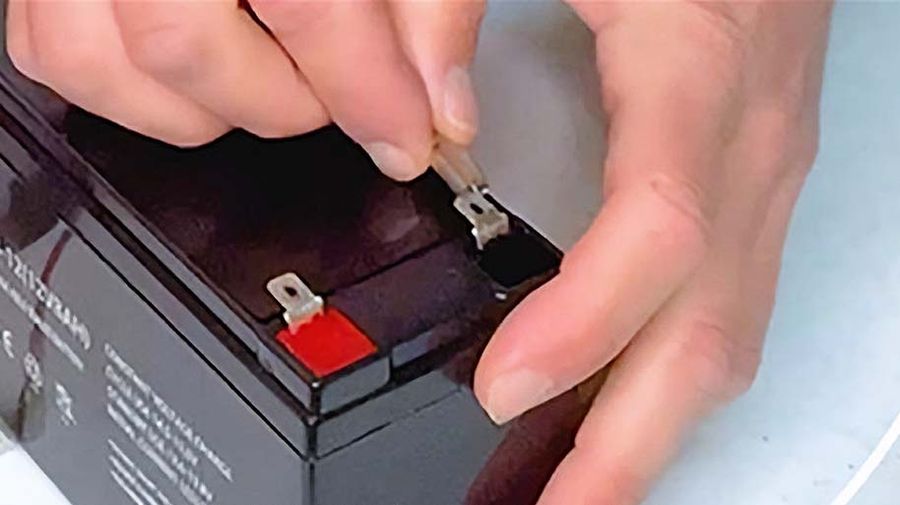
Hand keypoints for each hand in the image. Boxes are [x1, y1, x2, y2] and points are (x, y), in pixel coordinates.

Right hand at [5, 0, 482, 178]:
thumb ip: (428, 8)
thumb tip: (440, 108)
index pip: (306, 1)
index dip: (365, 89)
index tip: (406, 137)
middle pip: (182, 43)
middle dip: (282, 104)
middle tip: (335, 88)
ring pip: (96, 62)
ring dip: (204, 107)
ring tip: (268, 70)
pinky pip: (51, 52)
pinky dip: (130, 89)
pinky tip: (199, 69)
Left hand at [474, 2, 832, 502]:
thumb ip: (449, 9)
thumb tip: (424, 126)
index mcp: (693, 72)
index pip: (655, 227)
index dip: (585, 322)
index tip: (502, 387)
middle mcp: (745, 146)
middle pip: (702, 328)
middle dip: (628, 443)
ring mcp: (763, 182)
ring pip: (725, 338)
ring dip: (653, 430)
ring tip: (580, 490)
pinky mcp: (755, 197)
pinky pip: (724, 311)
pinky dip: (670, 379)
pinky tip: (623, 407)